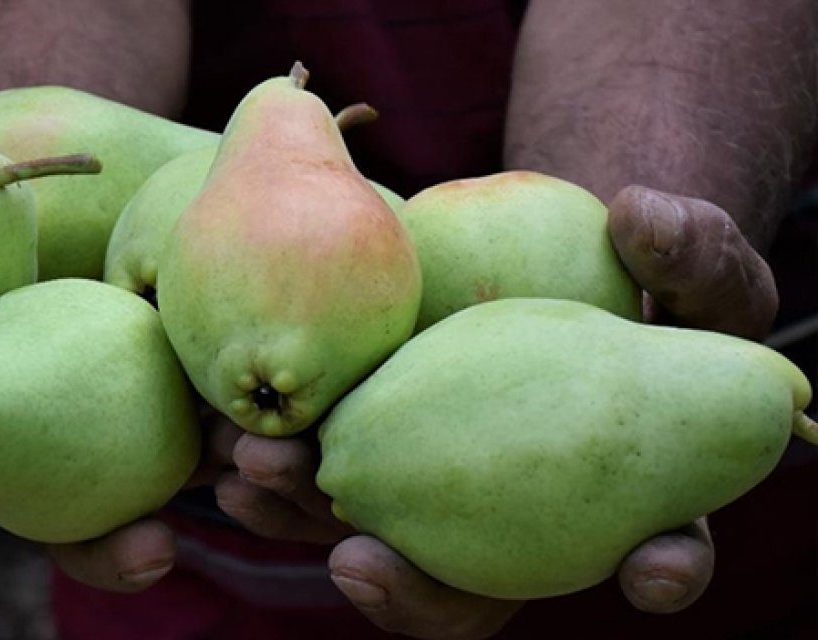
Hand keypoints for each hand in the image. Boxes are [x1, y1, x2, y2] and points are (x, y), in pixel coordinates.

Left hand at [205, 186, 770, 637]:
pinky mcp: (381, 459)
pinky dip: (275, 484)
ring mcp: (447, 500)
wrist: (561, 261)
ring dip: (310, 529)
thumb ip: (691, 254)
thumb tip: (639, 215)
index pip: (663, 554)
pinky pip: (328, 488)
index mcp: (629, 500)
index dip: (661, 568)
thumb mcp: (690, 263)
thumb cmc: (643, 278)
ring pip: (381, 548)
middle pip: (476, 589)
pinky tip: (224, 456)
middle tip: (356, 558)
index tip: (643, 565)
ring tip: (252, 478)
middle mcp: (527, 524)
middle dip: (412, 587)